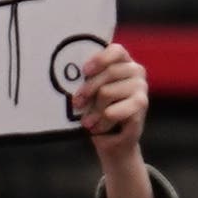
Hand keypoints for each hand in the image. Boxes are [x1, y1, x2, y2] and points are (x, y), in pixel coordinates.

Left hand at [70, 41, 156, 197]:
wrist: (109, 148)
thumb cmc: (92, 117)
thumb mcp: (85, 97)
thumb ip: (84, 81)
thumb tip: (57, 70)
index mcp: (122, 66)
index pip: (116, 49)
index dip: (100, 57)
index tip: (83, 70)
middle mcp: (136, 76)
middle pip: (113, 70)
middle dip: (90, 87)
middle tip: (76, 102)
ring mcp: (140, 94)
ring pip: (114, 89)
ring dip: (96, 105)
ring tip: (88, 118)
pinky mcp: (140, 114)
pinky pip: (126, 107)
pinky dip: (107, 117)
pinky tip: (95, 127)